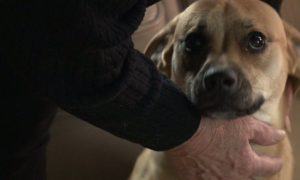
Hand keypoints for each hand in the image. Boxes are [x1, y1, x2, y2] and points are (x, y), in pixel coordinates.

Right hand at [166, 117, 285, 179]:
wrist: (181, 131)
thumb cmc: (213, 126)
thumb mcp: (244, 124)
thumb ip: (264, 133)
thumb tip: (280, 136)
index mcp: (246, 165)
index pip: (267, 168)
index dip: (274, 163)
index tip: (277, 160)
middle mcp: (230, 178)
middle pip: (247, 179)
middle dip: (251, 172)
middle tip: (250, 164)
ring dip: (230, 174)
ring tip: (228, 166)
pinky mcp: (193, 179)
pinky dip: (210, 175)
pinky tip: (208, 168)